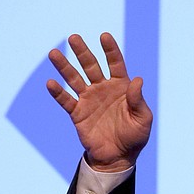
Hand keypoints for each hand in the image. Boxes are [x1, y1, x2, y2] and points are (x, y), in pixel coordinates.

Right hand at [46, 32, 152, 171]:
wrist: (118, 157)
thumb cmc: (134, 137)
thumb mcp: (142, 119)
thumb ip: (138, 100)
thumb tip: (137, 80)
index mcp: (120, 86)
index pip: (115, 63)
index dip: (110, 50)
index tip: (104, 36)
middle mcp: (102, 89)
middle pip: (90, 65)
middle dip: (82, 51)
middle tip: (73, 37)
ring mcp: (88, 100)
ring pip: (74, 79)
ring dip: (64, 66)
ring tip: (54, 53)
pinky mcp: (77, 113)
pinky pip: (66, 100)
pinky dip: (58, 92)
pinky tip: (50, 83)